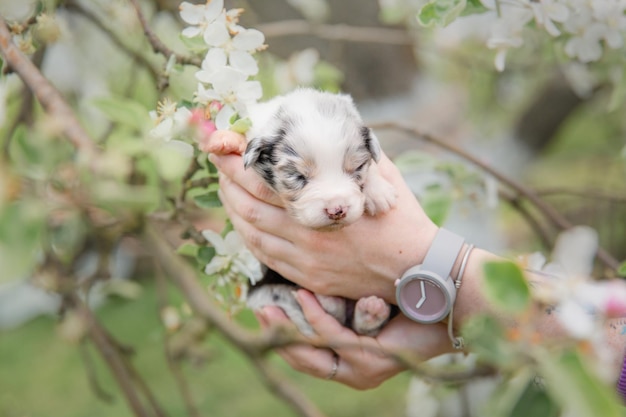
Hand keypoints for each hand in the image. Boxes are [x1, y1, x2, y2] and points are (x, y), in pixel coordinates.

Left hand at [210, 150, 438, 302]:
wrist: (417, 269)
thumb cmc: (401, 218)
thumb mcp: (381, 175)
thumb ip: (353, 152)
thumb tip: (332, 128)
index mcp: (323, 204)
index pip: (264, 181)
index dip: (236, 163)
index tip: (222, 146)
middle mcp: (308, 235)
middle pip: (250, 207)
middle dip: (227, 182)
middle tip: (220, 164)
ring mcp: (305, 261)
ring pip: (252, 233)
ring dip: (232, 210)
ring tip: (226, 190)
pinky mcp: (307, 278)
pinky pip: (264, 257)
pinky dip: (248, 237)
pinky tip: (243, 222)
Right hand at [255, 290, 452, 388]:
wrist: (443, 299)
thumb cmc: (402, 294)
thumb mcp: (357, 298)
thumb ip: (333, 299)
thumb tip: (300, 277)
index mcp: (347, 359)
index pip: (303, 353)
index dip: (279, 334)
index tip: (260, 309)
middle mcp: (351, 371)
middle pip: (302, 359)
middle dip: (276, 336)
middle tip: (257, 309)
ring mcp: (359, 371)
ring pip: (312, 355)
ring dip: (289, 328)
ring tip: (269, 307)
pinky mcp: (368, 361)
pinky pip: (333, 337)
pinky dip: (315, 316)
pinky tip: (302, 295)